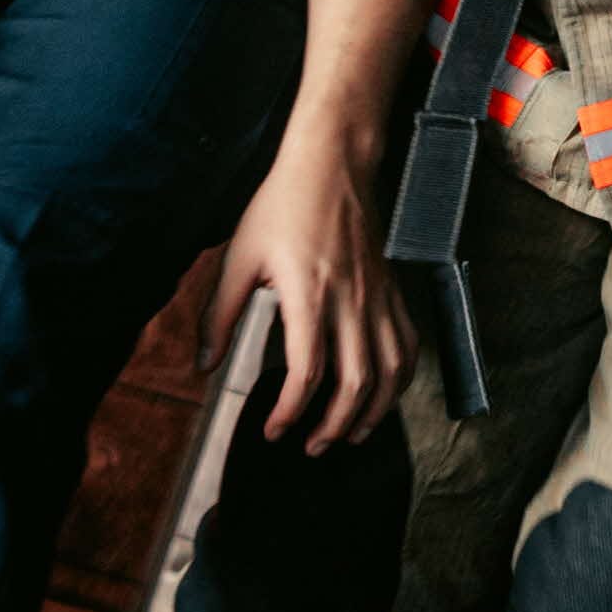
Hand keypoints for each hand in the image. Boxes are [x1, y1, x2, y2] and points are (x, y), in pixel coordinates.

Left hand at [212, 140, 409, 452]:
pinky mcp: (392, 291)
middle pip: (355, 383)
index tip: (274, 431)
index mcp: (309, 294)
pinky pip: (408, 346)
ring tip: (351, 435)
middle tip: (312, 446)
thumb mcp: (238, 257)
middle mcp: (351, 301)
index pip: (307, 371)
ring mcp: (378, 297)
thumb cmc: (282, 205)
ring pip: (390, 372)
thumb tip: (203, 365)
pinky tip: (383, 395)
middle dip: (334, 426)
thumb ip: (219, 315)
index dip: (291, 411)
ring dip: (374, 412)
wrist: (332, 166)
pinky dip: (400, 380)